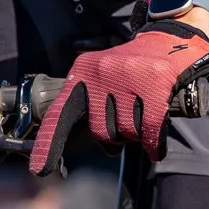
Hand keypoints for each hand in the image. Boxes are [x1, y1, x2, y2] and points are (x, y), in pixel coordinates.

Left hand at [28, 21, 208, 174]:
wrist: (169, 39)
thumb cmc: (134, 68)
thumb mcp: (105, 79)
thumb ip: (96, 111)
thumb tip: (105, 147)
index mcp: (83, 72)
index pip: (61, 113)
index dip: (49, 143)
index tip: (39, 170)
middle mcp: (100, 72)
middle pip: (100, 132)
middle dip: (116, 136)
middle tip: (129, 120)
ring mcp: (126, 75)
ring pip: (126, 132)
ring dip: (137, 134)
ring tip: (144, 114)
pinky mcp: (152, 82)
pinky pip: (148, 130)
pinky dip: (153, 144)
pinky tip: (155, 146)